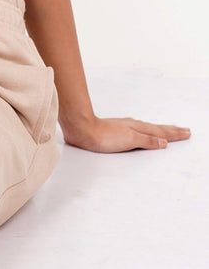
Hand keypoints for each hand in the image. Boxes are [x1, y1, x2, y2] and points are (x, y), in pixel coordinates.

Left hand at [62, 116, 191, 153]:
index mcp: (138, 128)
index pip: (161, 133)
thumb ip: (147, 141)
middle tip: (184, 130)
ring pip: (147, 128)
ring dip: (160, 130)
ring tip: (168, 130)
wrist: (82, 130)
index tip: (186, 133)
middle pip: (156, 128)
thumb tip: (163, 142)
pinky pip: (137, 130)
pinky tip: (141, 131)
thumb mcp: (129, 139)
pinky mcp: (115, 131)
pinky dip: (146, 131)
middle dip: (171, 130)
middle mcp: (132, 126)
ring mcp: (124, 127)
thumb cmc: (103, 136)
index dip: (174, 134)